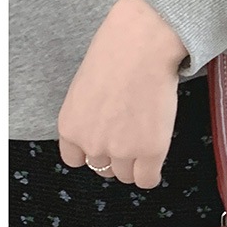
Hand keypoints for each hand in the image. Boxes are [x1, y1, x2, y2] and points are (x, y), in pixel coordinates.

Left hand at [57, 0, 189, 188]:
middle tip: (132, 133)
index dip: (95, 150)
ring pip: (127, 175)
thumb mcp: (86, 89)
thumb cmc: (116, 55)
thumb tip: (106, 129)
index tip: (108, 141)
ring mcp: (122, 149)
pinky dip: (151, 172)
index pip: (77, 160)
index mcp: (70, 127)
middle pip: (104, 169)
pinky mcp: (151, 151)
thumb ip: (89, 117)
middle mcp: (92, 143)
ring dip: (136, 162)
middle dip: (117, 155)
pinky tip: (155, 154)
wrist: (143, 46)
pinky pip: (147, 180)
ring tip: (146, 135)